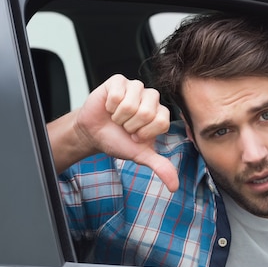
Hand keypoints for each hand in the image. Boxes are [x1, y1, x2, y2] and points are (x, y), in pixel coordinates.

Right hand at [73, 74, 178, 191]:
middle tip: (125, 126)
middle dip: (130, 125)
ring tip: (117, 117)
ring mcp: (136, 87)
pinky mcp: (119, 80)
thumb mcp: (140, 155)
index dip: (144, 133)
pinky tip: (109, 107)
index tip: (136, 135)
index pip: (161, 122)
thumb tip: (173, 186)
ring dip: (119, 116)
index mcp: (161, 114)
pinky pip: (117, 93)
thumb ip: (160, 167)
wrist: (93, 133)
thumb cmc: (118, 140)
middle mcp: (152, 98)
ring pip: (131, 104)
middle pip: (146, 112)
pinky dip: (109, 104)